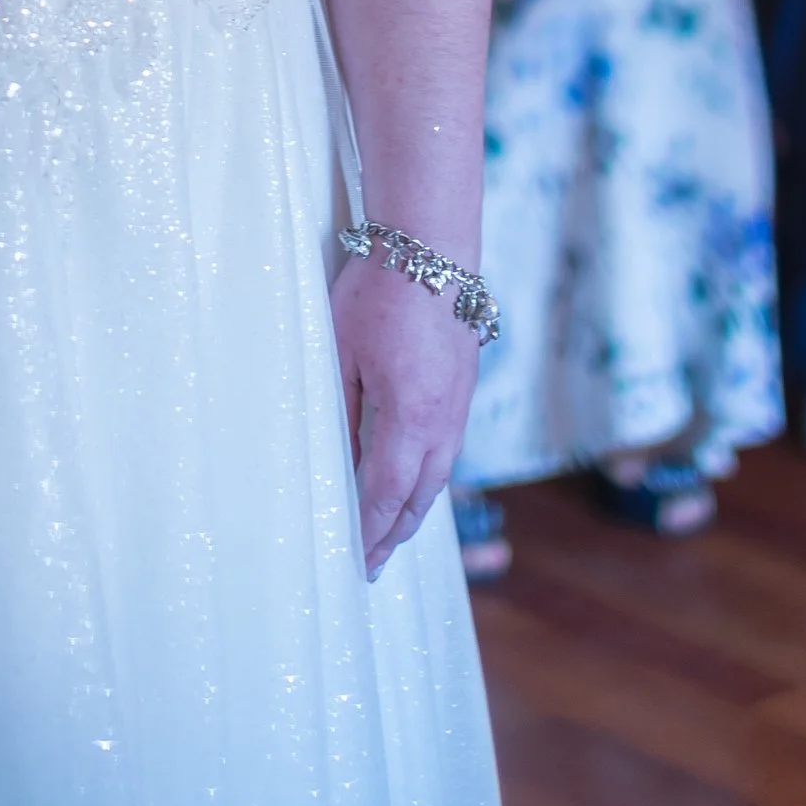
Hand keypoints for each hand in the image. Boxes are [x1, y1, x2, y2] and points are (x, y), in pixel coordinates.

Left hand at [331, 250, 478, 576]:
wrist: (431, 246)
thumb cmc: (379, 293)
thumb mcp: (342, 353)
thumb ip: (344, 411)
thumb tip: (341, 459)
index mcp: (410, 417)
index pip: (387, 492)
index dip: (371, 530)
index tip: (359, 559)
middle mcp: (443, 421)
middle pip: (421, 494)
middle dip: (396, 530)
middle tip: (374, 559)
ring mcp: (460, 404)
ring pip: (439, 474)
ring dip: (416, 505)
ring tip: (393, 528)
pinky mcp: (464, 387)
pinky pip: (449, 447)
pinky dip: (430, 474)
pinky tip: (415, 475)